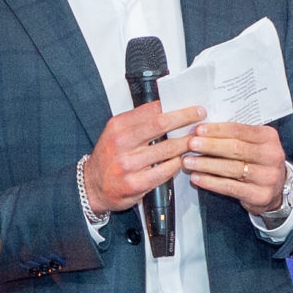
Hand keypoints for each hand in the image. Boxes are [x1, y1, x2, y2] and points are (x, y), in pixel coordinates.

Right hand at [84, 102, 205, 213]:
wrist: (92, 185)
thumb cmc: (108, 157)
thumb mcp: (117, 132)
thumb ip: (138, 121)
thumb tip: (168, 109)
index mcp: (118, 126)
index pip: (151, 109)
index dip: (175, 107)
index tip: (190, 106)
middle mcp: (121, 143)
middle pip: (161, 124)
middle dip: (185, 117)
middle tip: (200, 114)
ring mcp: (128, 164)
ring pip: (167, 149)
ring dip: (186, 143)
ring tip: (196, 140)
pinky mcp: (135, 184)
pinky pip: (165, 171)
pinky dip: (177, 164)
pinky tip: (182, 161)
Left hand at [182, 122, 286, 214]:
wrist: (276, 189)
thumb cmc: (257, 161)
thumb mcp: (253, 143)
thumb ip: (235, 135)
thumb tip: (202, 130)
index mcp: (269, 137)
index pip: (239, 130)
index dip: (217, 130)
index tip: (198, 130)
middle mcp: (272, 156)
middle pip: (235, 148)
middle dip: (210, 146)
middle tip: (190, 144)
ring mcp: (267, 177)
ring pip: (231, 168)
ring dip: (206, 164)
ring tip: (188, 161)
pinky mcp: (260, 195)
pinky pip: (230, 187)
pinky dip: (210, 182)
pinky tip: (196, 178)